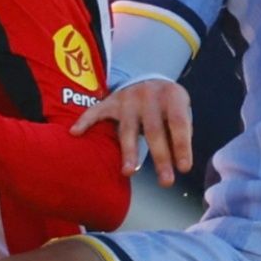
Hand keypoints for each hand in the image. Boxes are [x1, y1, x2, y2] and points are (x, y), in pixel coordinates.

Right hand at [72, 78, 194, 184]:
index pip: (178, 123)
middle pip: (154, 129)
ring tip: (129, 172)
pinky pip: (96, 111)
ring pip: (128, 128)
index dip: (182, 145)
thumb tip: (180, 164)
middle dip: (160, 157)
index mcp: (172, 96)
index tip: (184, 168)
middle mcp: (149, 95)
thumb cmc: (169, 105)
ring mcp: (127, 98)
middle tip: (166, 182)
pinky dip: (85, 121)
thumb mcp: (182, 110)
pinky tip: (75, 132)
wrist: (149, 79)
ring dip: (129, 151)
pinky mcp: (111, 101)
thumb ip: (180, 133)